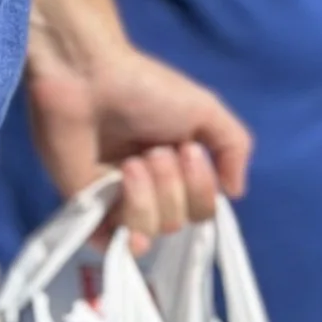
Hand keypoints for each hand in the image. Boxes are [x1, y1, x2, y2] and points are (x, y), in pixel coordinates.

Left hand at [25, 38, 253, 249]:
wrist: (88, 78)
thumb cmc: (146, 89)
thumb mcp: (205, 109)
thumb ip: (234, 147)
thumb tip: (234, 193)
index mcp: (179, 172)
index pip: (203, 210)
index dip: (201, 187)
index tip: (187, 149)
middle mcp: (151, 192)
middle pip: (178, 222)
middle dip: (171, 186)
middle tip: (152, 151)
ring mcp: (117, 203)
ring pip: (149, 231)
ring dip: (146, 195)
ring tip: (129, 163)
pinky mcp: (87, 210)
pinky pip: (114, 243)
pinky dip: (124, 231)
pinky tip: (123, 207)